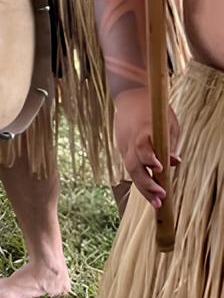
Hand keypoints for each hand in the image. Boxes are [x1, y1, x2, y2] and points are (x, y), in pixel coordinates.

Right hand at [113, 90, 179, 207]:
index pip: (142, 146)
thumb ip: (170, 144)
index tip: (159, 168)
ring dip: (143, 187)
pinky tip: (150, 190)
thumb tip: (174, 163)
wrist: (129, 96)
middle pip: (133, 165)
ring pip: (131, 169)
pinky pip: (131, 165)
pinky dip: (140, 178)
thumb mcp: (168, 123)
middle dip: (146, 184)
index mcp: (142, 130)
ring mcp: (124, 144)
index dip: (149, 158)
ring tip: (156, 202)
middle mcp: (129, 140)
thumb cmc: (154, 110)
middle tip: (160, 198)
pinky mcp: (123, 148)